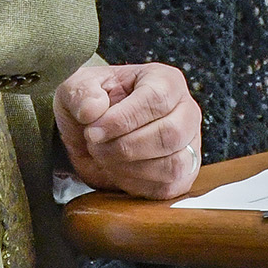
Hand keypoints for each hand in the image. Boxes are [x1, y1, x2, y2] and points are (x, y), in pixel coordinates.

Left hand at [55, 63, 201, 199]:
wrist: (94, 133)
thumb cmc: (93, 104)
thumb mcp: (77, 88)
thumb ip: (81, 92)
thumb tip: (92, 109)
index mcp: (166, 80)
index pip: (156, 99)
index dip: (123, 119)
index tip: (94, 131)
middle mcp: (186, 110)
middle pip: (170, 134)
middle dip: (125, 147)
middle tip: (96, 146)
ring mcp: (189, 144)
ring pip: (173, 164)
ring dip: (130, 168)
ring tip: (104, 157)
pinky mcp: (184, 174)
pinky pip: (168, 187)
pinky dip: (136, 185)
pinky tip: (117, 171)